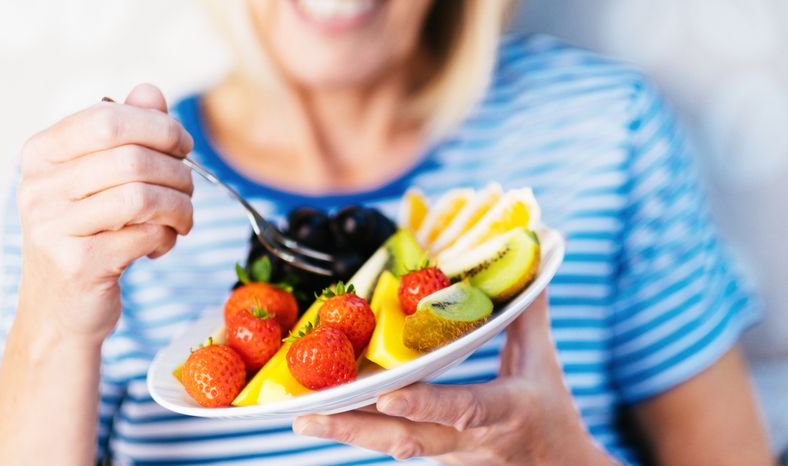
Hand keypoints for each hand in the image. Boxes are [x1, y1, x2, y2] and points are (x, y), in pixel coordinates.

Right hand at [17, 83, 193, 341]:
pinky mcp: (79, 264)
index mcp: (42, 154)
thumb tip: (150, 91)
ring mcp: (54, 227)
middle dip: (178, 174)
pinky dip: (167, 238)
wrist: (61, 308)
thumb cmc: (88, 234)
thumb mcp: (99, 179)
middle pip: (133, 159)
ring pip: (144, 198)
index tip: (182, 146)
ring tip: (181, 220)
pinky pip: (147, 235)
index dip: (159, 127)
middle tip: (188, 191)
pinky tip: (160, 245)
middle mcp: (39, 187)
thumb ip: (125, 132)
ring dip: (180, 208)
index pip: (109, 119)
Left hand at [293, 293, 618, 464]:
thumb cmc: (551, 414)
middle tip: (307, 415)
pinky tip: (324, 415)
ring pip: (389, 445)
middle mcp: (465, 440)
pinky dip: (357, 429)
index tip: (389, 395)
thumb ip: (528, 313)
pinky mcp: (432, 455)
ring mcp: (445, 453)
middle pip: (405, 438)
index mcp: (502, 412)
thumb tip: (534, 263)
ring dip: (345, 433)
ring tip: (302, 418)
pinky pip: (390, 441)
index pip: (462, 408)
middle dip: (354, 429)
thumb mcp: (543, 362)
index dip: (425, 404)